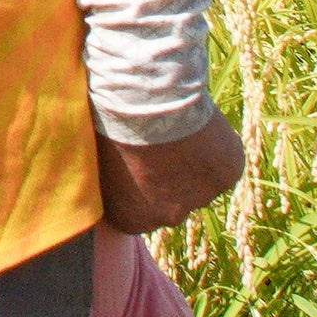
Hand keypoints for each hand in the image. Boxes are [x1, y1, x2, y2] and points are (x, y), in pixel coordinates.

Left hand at [96, 108, 245, 234]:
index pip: (136, 211)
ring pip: (200, 183)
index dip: (136, 185)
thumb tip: (89, 177)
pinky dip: (217, 149)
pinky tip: (201, 126)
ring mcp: (202, 197)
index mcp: (131, 218)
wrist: (146, 98)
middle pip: (171, 202)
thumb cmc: (107, 122)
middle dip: (166, 180)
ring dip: (192, 163)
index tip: (134, 161)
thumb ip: (100, 178)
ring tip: (179, 130)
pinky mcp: (227, 175)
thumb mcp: (92, 157)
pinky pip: (223, 164)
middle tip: (159, 145)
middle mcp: (169, 217)